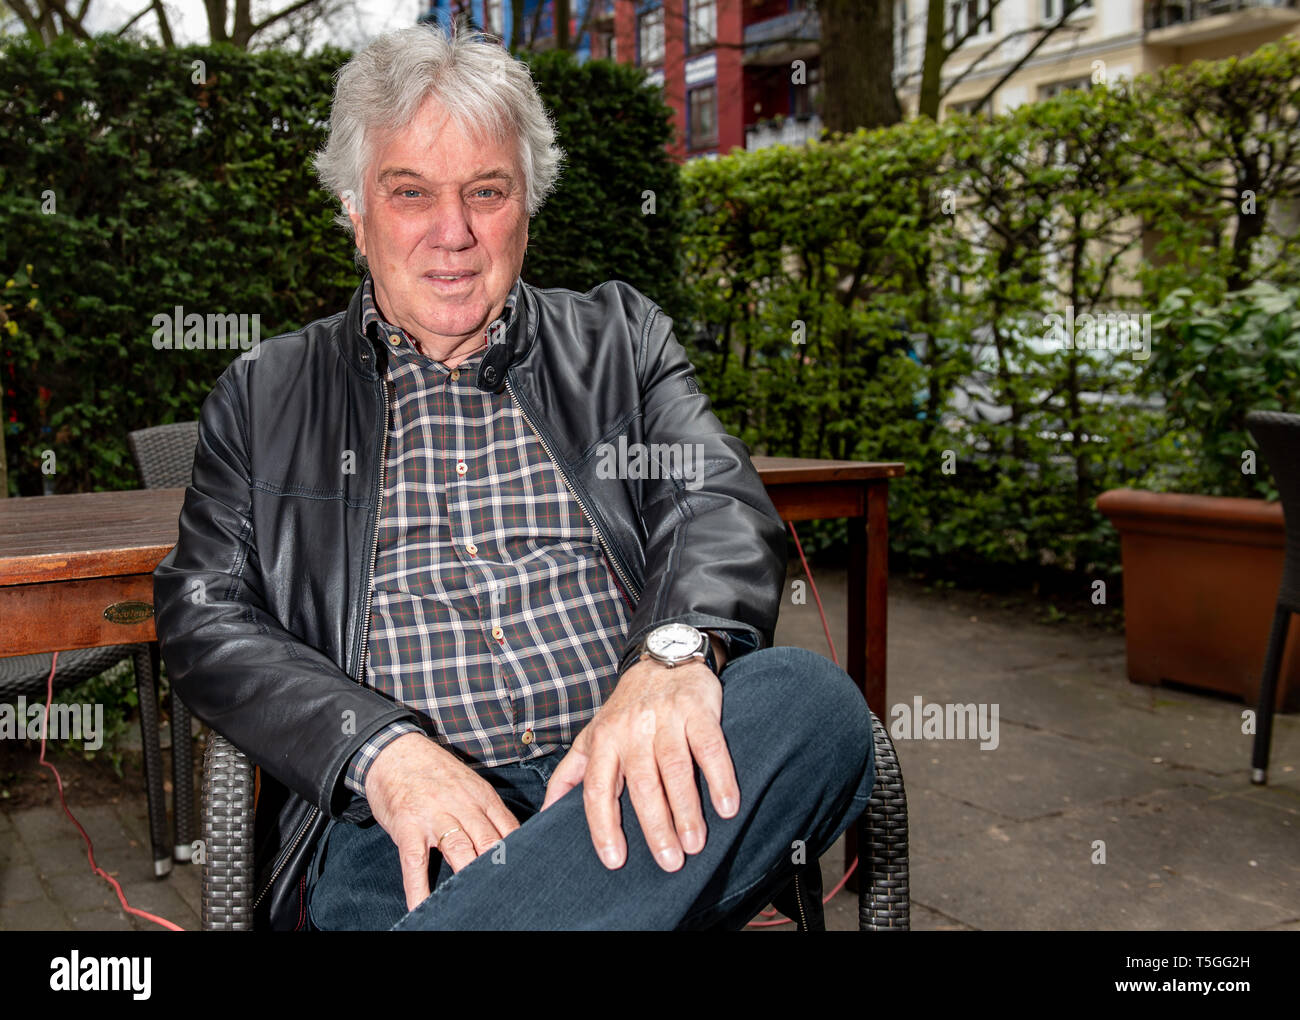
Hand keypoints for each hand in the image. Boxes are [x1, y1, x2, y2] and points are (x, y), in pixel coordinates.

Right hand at [365, 732, 521, 910]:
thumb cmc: (435, 772)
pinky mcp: (408, 827)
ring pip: (459, 850)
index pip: (509, 829)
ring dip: (469, 875)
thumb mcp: (469, 783)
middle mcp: (462, 806)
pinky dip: (419, 888)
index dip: (520, 854)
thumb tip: (512, 840)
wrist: (394, 752)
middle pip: (489, 842)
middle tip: (507, 892)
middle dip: (499, 868)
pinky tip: (422, 906)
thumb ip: (488, 811)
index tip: (527, 874)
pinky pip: (415, 863)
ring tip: (477, 901)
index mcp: (482, 796)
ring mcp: (434, 816)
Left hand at [540, 639, 737, 872]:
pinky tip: (727, 807)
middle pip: (642, 784)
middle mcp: (632, 730)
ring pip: (675, 769)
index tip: (614, 861)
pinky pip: (709, 748)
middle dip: (655, 827)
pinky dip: (720, 778)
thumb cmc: (627, 709)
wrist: (664, 658)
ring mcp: (666, 718)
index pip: (598, 789)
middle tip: (669, 862)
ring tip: (695, 844)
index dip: (603, 826)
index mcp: (603, 740)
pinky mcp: (698, 710)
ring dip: (687, 810)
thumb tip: (546, 812)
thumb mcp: (591, 735)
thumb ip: (570, 773)